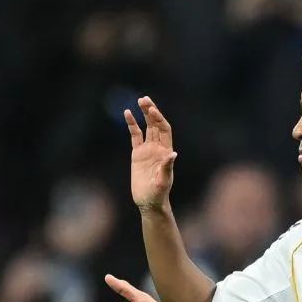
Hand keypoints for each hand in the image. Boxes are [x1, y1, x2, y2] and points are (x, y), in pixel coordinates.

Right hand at [127, 98, 177, 212]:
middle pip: (156, 125)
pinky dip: (132, 124)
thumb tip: (173, 155)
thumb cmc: (158, 194)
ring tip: (140, 101)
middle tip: (145, 99)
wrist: (149, 202)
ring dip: (144, 114)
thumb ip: (167, 168)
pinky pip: (135, 135)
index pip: (164, 130)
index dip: (159, 119)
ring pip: (147, 127)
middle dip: (152, 111)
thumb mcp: (163, 181)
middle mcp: (158, 148)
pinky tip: (128, 113)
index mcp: (166, 152)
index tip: (151, 110)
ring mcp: (148, 150)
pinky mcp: (137, 154)